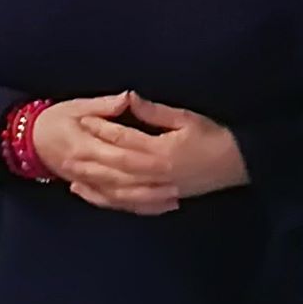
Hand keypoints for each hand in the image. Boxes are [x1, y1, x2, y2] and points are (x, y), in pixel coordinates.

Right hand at [30, 94, 179, 215]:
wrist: (30, 139)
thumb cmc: (54, 118)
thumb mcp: (76, 106)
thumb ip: (103, 105)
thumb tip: (127, 98)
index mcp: (84, 145)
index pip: (118, 153)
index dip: (143, 158)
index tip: (168, 159)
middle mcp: (86, 168)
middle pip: (122, 179)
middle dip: (150, 185)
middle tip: (179, 184)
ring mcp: (87, 182)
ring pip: (120, 195)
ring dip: (146, 199)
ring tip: (173, 198)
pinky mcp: (90, 190)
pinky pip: (113, 202)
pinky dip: (133, 206)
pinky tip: (154, 207)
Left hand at [84, 92, 250, 199]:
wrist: (238, 164)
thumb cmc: (214, 137)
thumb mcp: (187, 118)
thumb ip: (155, 112)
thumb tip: (130, 99)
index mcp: (161, 151)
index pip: (124, 140)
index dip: (102, 130)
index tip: (84, 121)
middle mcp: (156, 174)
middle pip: (114, 168)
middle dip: (89, 160)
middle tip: (65, 153)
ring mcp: (158, 190)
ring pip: (118, 190)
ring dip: (94, 185)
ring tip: (72, 177)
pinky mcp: (162, 200)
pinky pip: (130, 204)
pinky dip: (111, 202)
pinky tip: (96, 196)